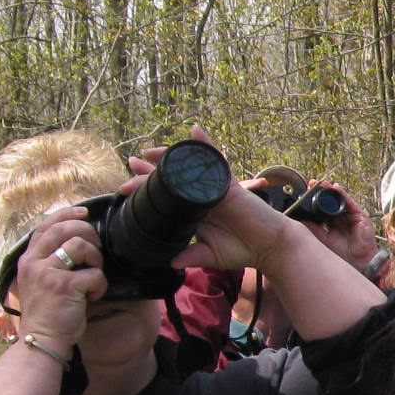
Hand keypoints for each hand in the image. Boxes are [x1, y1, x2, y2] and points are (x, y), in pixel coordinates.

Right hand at [8, 207, 106, 346]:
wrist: (42, 339)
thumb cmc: (48, 313)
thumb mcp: (41, 282)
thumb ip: (50, 262)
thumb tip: (76, 242)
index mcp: (28, 260)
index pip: (46, 226)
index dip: (67, 214)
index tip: (84, 212)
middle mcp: (34, 263)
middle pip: (64, 229)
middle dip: (87, 232)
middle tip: (97, 245)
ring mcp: (47, 273)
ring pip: (80, 246)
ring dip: (96, 259)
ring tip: (94, 276)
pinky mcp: (64, 286)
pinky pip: (94, 274)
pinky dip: (100, 285)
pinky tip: (93, 296)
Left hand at [135, 130, 295, 276]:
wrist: (269, 247)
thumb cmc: (243, 249)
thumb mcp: (209, 255)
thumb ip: (191, 256)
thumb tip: (170, 263)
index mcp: (194, 212)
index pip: (166, 196)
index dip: (146, 189)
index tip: (125, 188)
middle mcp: (201, 197)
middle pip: (172, 177)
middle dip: (150, 169)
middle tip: (132, 162)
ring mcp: (215, 189)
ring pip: (188, 167)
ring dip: (169, 155)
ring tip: (150, 151)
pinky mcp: (229, 185)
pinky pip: (216, 160)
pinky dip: (206, 145)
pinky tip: (195, 131)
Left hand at [307, 181, 379, 270]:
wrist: (358, 262)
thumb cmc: (342, 254)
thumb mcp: (322, 238)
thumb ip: (313, 228)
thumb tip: (300, 218)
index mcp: (332, 226)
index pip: (322, 210)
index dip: (315, 202)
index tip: (304, 195)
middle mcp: (342, 220)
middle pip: (331, 203)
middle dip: (322, 193)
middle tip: (311, 184)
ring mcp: (351, 217)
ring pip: (340, 201)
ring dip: (331, 191)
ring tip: (321, 184)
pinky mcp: (360, 217)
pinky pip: (350, 203)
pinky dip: (343, 195)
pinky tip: (335, 188)